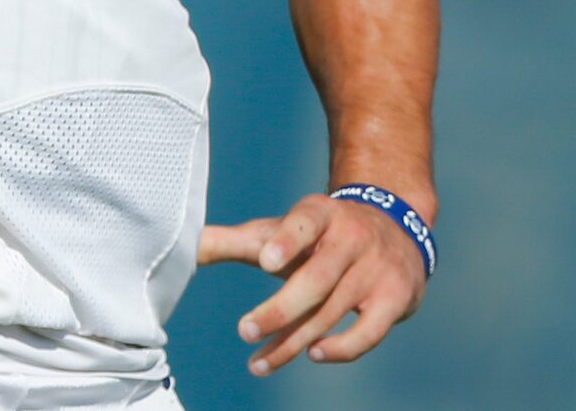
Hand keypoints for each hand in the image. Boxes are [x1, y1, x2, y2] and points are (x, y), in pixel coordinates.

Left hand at [199, 192, 429, 374]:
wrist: (395, 232)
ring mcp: (376, 270)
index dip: (286, 240)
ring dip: (294, 341)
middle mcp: (351, 237)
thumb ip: (234, 241)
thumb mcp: (281, 231)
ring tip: (257, 362)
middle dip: (279, 310)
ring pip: (331, 312)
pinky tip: (312, 354)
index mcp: (320, 212)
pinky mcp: (396, 300)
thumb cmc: (319, 236)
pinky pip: (368, 332)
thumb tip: (180, 243)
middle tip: (243, 331)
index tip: (264, 261)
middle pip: (315, 279)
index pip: (304, 222)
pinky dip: (342, 347)